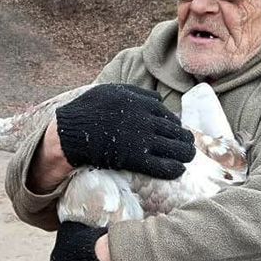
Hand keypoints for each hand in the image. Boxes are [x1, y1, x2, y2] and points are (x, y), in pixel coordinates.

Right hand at [55, 84, 195, 179]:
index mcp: (141, 103)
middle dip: (184, 138)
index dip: (173, 123)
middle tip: (188, 144)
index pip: (166, 114)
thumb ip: (136, 93)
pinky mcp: (136, 159)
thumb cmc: (87, 110)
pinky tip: (179, 170)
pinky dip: (173, 169)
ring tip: (188, 156)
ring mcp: (142, 140)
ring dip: (185, 152)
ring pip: (174, 147)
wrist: (71, 133)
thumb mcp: (111, 90)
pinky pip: (161, 165)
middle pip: (175, 130)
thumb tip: (157, 98)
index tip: (175, 129)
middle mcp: (146, 120)